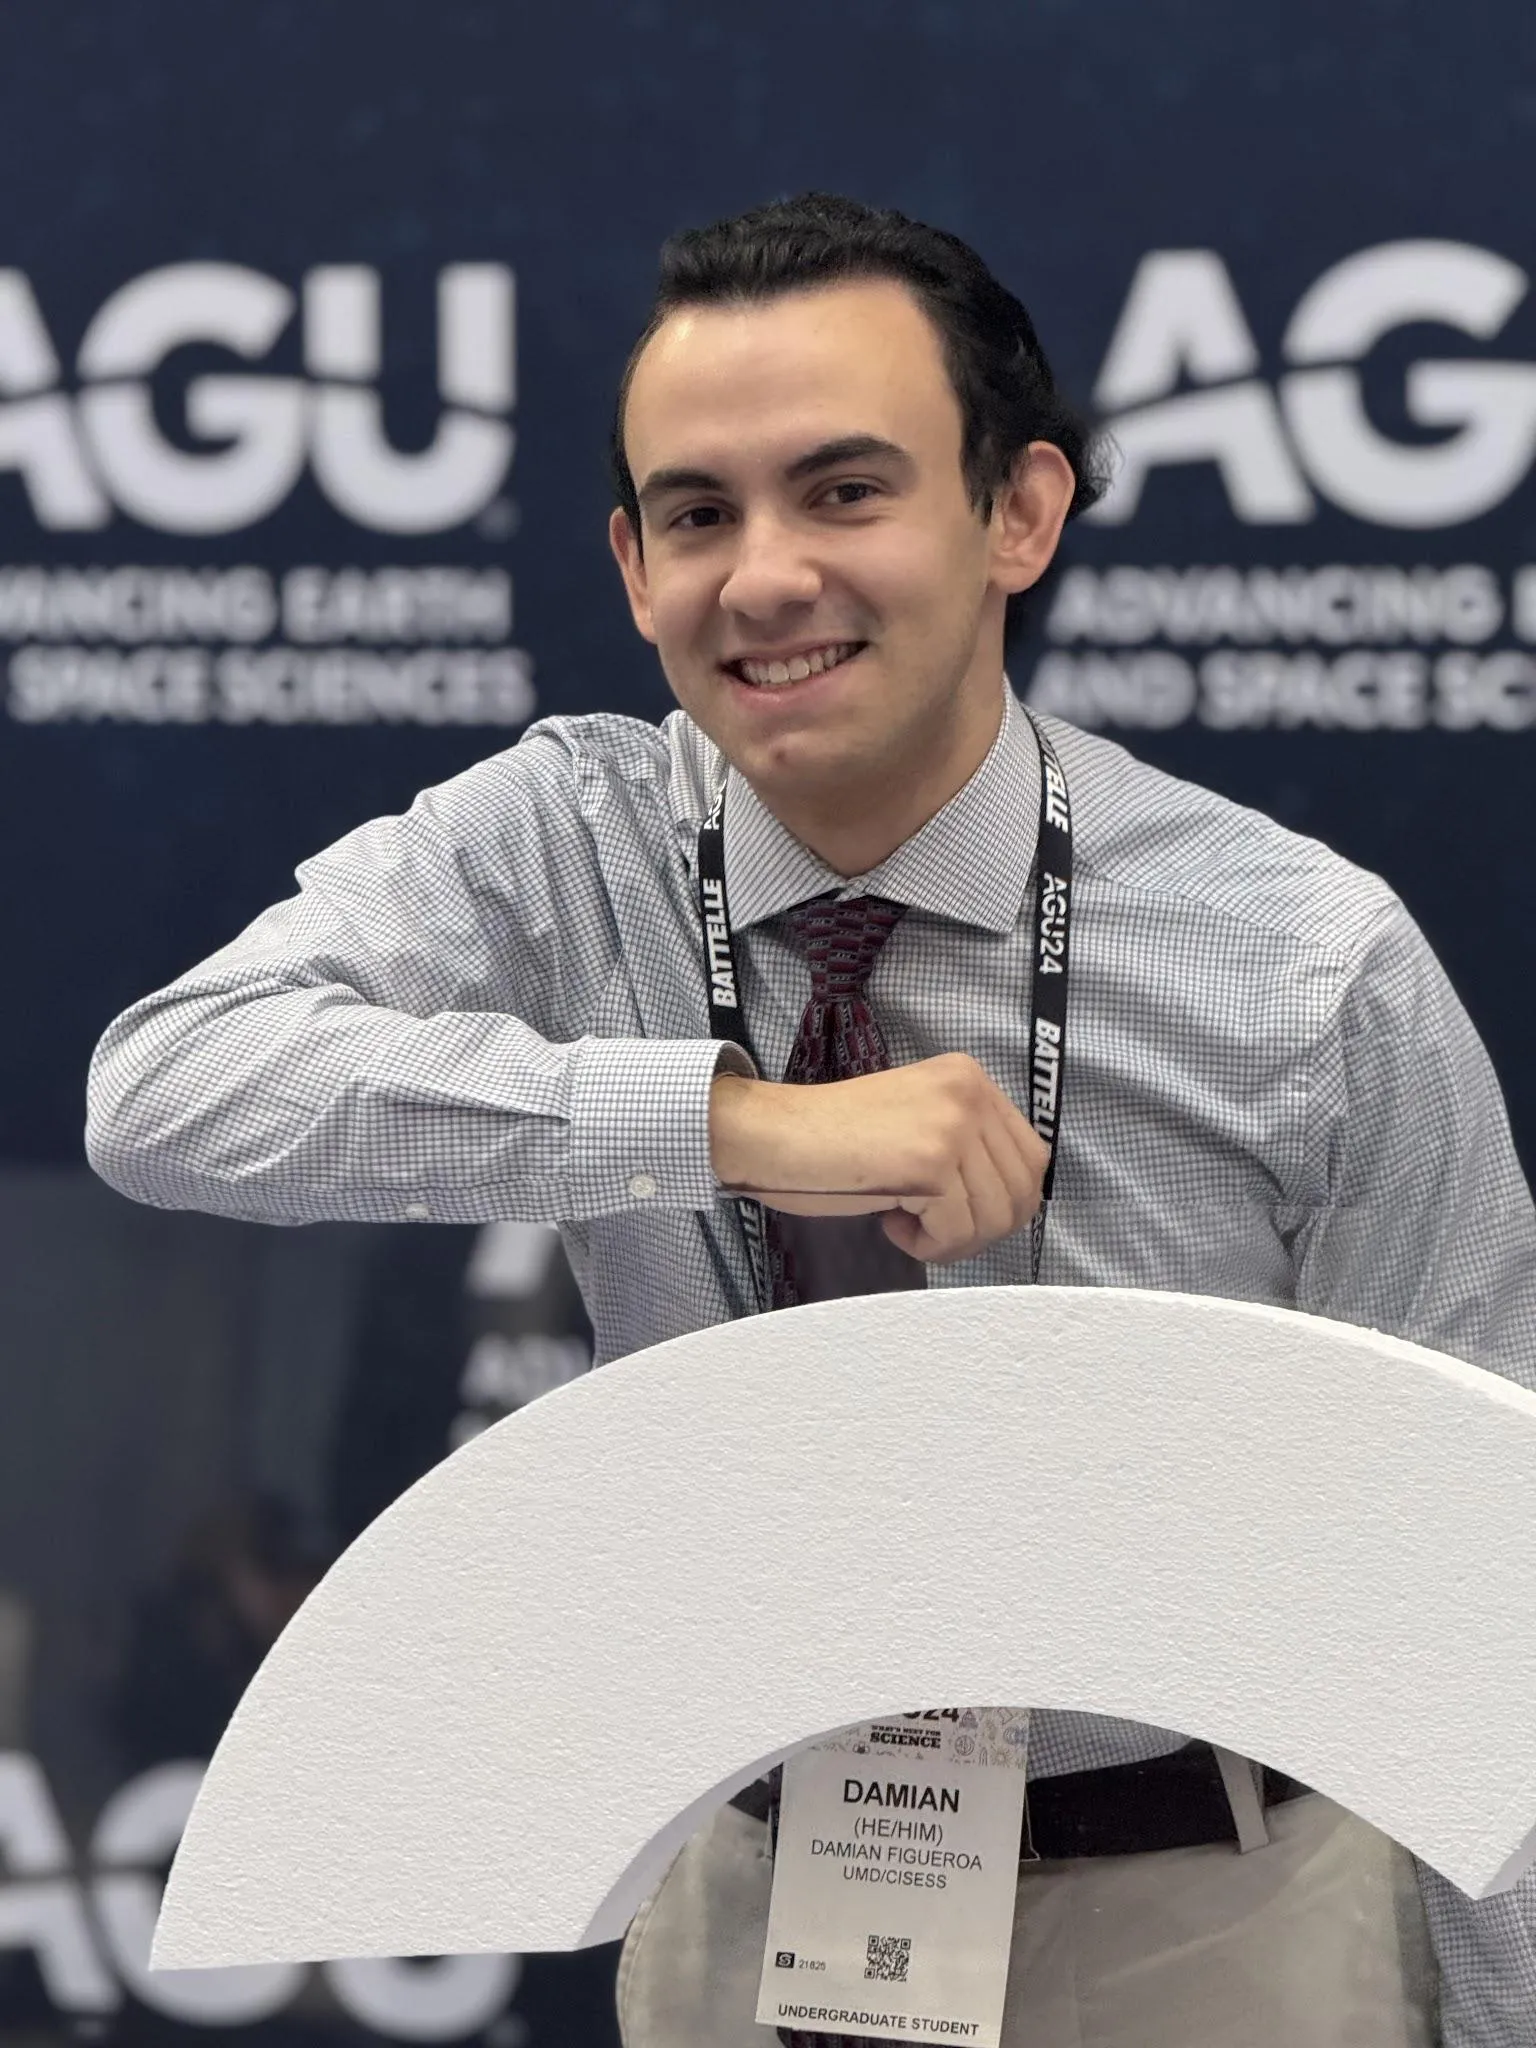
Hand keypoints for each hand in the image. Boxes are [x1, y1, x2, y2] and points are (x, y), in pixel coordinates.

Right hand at [708, 1053, 1047, 1263]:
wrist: (774, 1134)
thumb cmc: (832, 1138)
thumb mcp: (917, 1120)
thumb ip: (966, 1141)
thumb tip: (1010, 1200)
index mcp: (968, 1077)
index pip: (1032, 1158)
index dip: (1003, 1202)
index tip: (956, 1212)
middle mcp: (968, 1093)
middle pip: (1022, 1192)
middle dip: (980, 1228)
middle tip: (931, 1227)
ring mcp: (952, 1126)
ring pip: (994, 1218)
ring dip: (952, 1240)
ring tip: (905, 1222)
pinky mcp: (930, 1165)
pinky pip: (958, 1232)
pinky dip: (928, 1246)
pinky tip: (892, 1222)